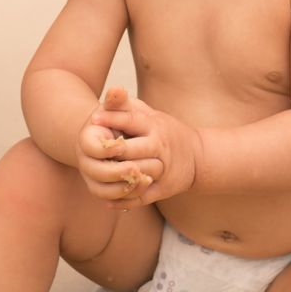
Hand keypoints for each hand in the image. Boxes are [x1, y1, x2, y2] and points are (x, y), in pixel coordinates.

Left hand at [84, 85, 198, 207]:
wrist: (197, 157)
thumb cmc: (164, 132)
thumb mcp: (150, 115)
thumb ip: (128, 106)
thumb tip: (113, 90)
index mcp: (155, 126)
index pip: (133, 121)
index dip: (114, 119)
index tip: (94, 117)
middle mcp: (160, 147)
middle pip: (134, 150)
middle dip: (114, 150)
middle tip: (92, 151)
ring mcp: (163, 170)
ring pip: (139, 174)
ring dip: (118, 177)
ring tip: (95, 177)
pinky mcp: (164, 189)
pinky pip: (142, 196)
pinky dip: (124, 200)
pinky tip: (107, 201)